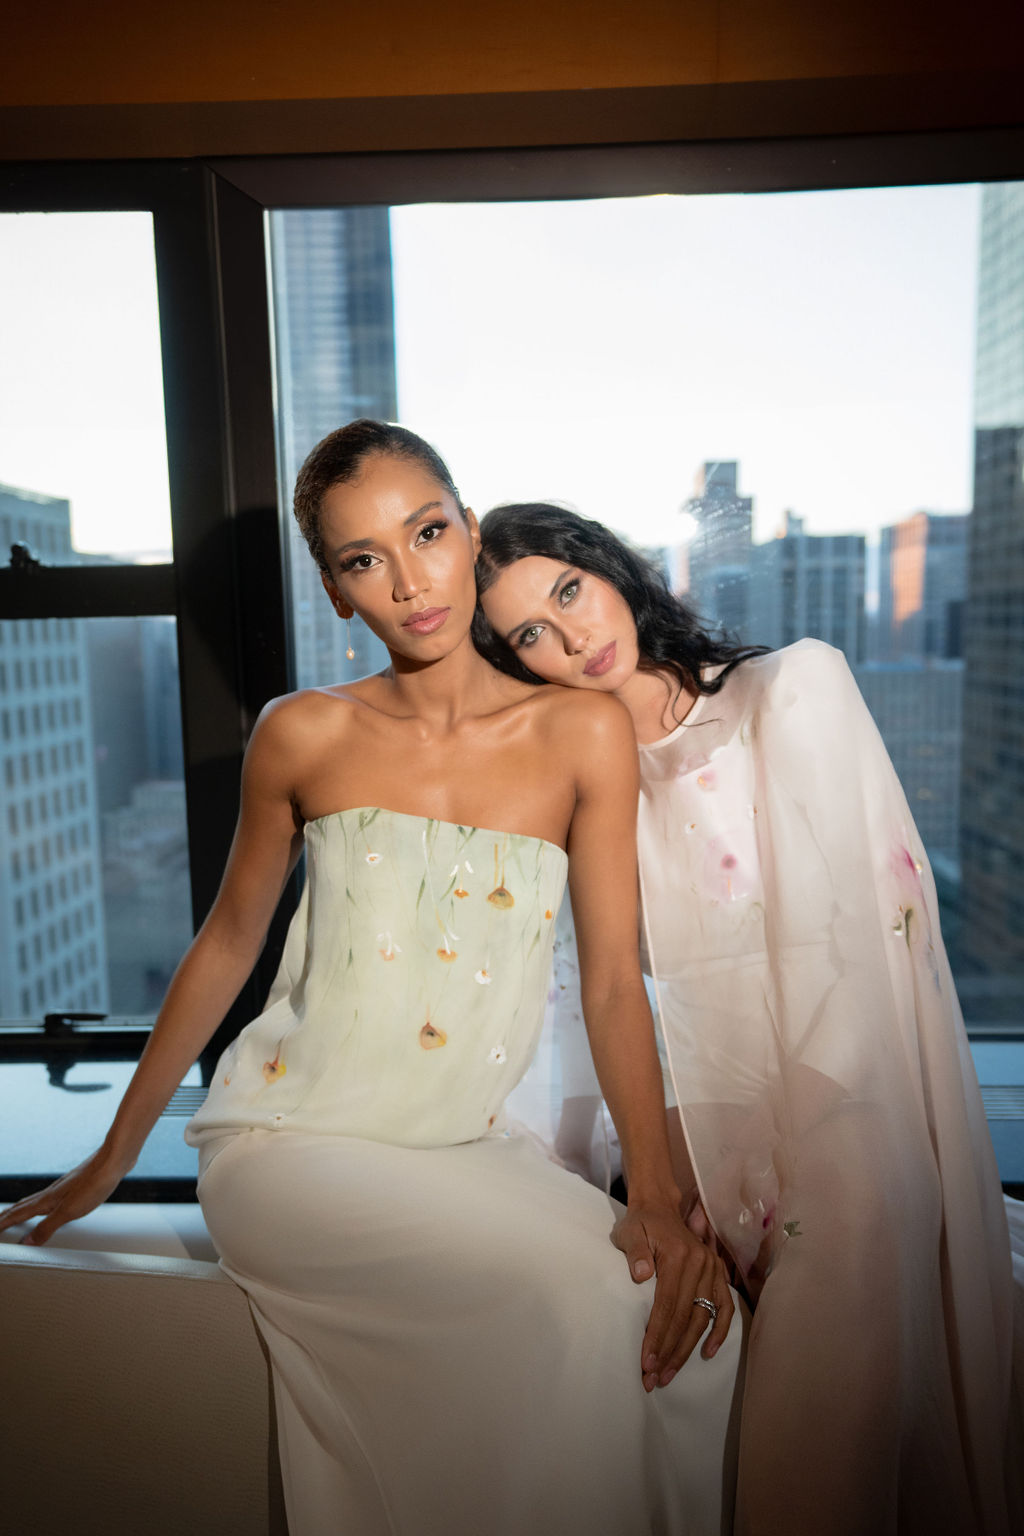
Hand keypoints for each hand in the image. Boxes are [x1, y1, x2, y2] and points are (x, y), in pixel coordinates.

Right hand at [0, 1146, 130, 1246]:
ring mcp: (63, 1188)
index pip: (17, 1215)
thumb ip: (47, 1227)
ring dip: (21, 1210)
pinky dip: (40, 1205)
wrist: (114, 1160)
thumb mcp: (69, 1212)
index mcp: (46, 1200)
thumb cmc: (95, 1184)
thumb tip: (26, 1242)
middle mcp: (51, 1193)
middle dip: (6, 1217)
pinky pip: (49, 1198)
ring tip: (14, 1217)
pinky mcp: (75, 1186)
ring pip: (35, 1201)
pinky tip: (51, 1206)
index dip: (2, 1224)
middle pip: (22, 1207)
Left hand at [612, 1200, 732, 1391]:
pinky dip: (720, 1331)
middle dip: (669, 1351)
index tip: (646, 1362)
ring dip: (687, 1349)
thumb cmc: (640, 1224)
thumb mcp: (629, 1232)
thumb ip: (635, 1252)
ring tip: (669, 1374)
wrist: (660, 1207)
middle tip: (654, 1378)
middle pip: (686, 1317)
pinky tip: (708, 1353)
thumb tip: (641, 1275)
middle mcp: (699, 1263)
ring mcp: (712, 1269)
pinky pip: (725, 1306)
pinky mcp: (718, 1274)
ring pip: (702, 1318)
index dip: (657, 1336)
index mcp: (677, 1255)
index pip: (667, 1305)